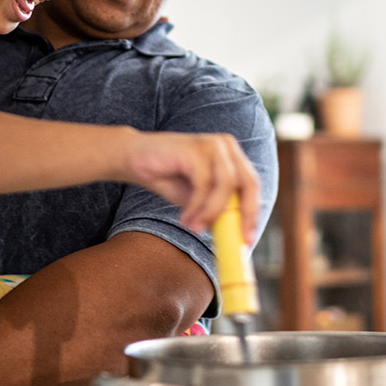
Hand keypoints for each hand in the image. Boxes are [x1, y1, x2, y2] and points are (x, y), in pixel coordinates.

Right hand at [126, 131, 259, 238]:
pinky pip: (204, 184)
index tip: (248, 241)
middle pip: (248, 183)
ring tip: (194, 227)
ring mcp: (212, 144)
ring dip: (211, 212)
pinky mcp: (194, 148)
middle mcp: (226, 146)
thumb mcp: (197, 198)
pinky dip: (196, 206)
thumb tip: (235, 235)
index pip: (252, 185)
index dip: (252, 213)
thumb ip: (216, 208)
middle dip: (243, 214)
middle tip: (232, 239)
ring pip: (226, 185)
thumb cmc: (167, 177)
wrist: (133, 158)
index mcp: (232, 156)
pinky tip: (184, 218)